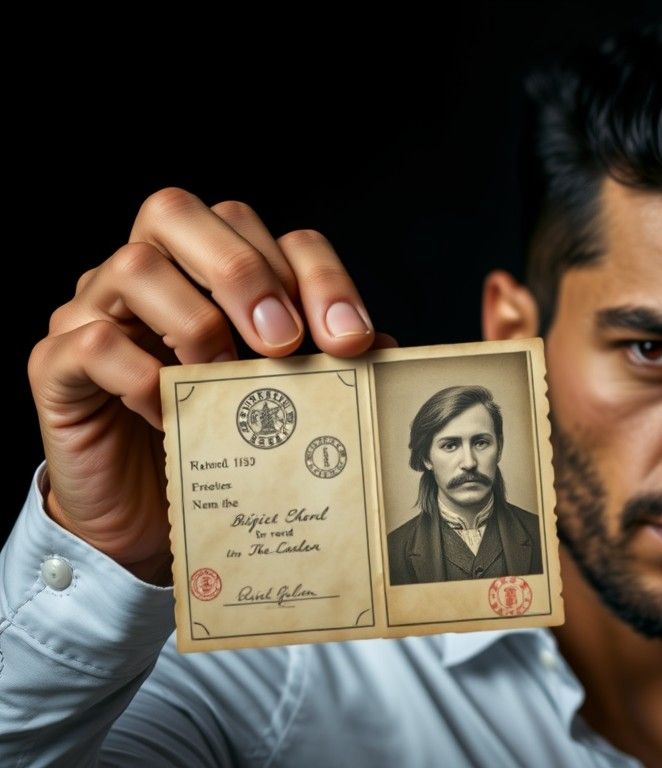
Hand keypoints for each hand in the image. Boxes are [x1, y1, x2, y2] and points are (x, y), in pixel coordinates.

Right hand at [28, 188, 394, 581]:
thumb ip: (329, 365)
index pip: (263, 231)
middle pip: (176, 211)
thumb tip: (387, 348)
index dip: (315, 274)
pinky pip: (93, 342)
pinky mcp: (57, 364)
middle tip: (285, 344)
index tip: (353, 339)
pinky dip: (144, 377)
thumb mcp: (287, 400)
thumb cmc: (219, 444)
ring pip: (135, 267)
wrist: (147, 519)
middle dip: (245, 271)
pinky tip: (177, 417)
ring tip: (228, 382)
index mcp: (203, 269)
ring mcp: (91, 311)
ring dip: (198, 324)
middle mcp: (144, 273)